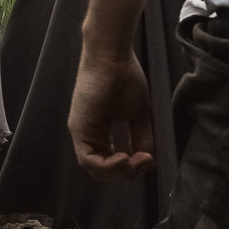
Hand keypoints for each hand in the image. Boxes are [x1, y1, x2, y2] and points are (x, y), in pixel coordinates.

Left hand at [69, 43, 158, 178]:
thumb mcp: (138, 115)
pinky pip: (88, 159)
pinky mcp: (79, 127)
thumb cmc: (125, 78)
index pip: (110, 163)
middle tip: (146, 161)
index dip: (130, 168)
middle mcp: (87, 135)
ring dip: (119, 171)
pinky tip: (125, 157)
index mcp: (99, 132)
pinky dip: (108, 166)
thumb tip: (148, 160)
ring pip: (95, 169)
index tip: (149, 159)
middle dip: (127, 173)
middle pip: (102, 171)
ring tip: (137, 159)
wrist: (113, 56)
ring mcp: (81, 132)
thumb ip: (141, 138)